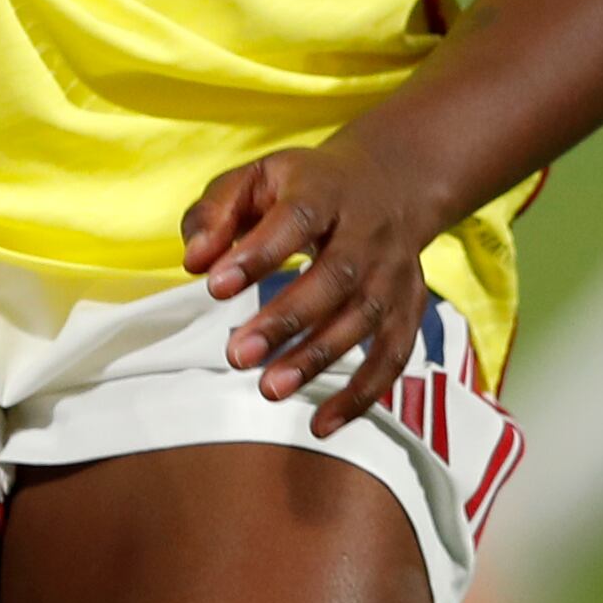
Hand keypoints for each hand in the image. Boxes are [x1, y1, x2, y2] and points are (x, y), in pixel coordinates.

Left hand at [181, 138, 444, 437]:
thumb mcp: (258, 178)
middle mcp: (368, 231)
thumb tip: (195, 262)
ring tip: (269, 389)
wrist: (395, 180)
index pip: (297, 217)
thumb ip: (216, 213)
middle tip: (237, 355)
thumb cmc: (307, 186)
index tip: (216, 286)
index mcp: (326, 190)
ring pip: (364, 318)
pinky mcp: (408, 307)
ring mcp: (393, 272)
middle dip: (287, 318)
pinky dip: (362, 394)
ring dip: (318, 358)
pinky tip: (321, 424)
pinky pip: (392, 356)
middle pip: (336, 275)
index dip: (259, 253)